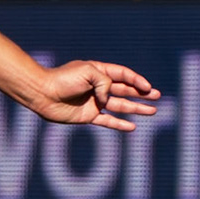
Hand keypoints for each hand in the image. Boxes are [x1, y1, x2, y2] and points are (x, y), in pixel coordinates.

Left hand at [27, 60, 159, 131]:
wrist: (42, 93)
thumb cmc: (63, 79)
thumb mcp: (88, 73)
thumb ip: (104, 83)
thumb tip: (108, 99)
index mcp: (98, 72)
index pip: (123, 75)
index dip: (136, 80)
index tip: (147, 87)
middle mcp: (98, 87)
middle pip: (125, 90)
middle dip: (141, 93)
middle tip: (157, 96)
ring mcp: (94, 102)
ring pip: (120, 105)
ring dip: (136, 108)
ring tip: (153, 111)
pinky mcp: (88, 116)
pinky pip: (107, 121)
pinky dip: (120, 124)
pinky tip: (133, 127)